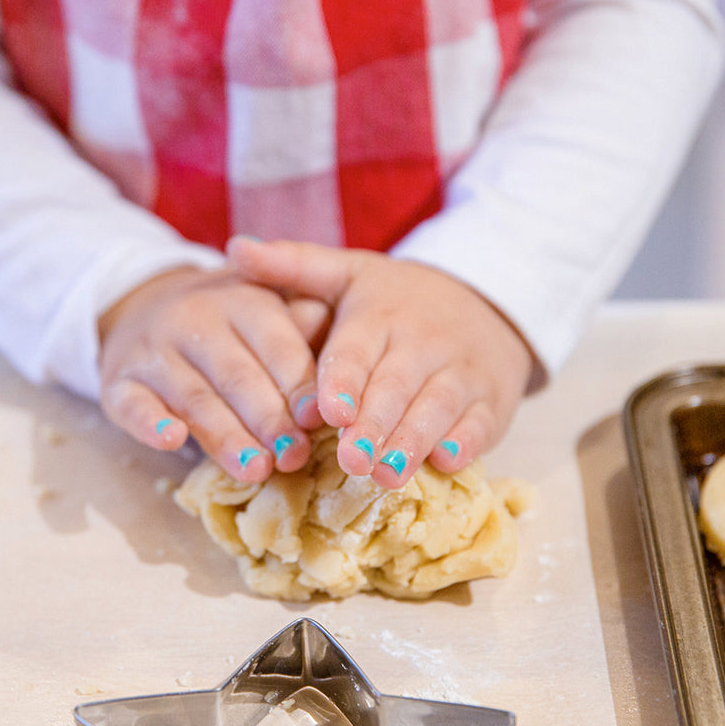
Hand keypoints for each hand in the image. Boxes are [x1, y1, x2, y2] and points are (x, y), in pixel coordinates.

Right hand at [98, 267, 323, 481]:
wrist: (143, 305)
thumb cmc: (228, 321)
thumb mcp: (266, 308)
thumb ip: (301, 322)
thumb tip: (331, 326)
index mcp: (242, 299)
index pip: (275, 343)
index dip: (298, 383)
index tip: (319, 419)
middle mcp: (195, 318)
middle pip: (237, 374)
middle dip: (268, 418)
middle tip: (295, 456)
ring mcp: (153, 351)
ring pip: (193, 396)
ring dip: (225, 435)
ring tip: (256, 470)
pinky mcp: (118, 382)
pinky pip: (133, 404)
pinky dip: (151, 422)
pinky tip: (171, 440)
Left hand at [227, 238, 534, 487]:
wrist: (486, 305)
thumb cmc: (399, 300)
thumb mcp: (350, 273)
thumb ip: (295, 266)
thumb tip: (234, 249)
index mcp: (380, 314)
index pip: (358, 349)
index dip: (344, 381)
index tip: (328, 411)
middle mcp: (422, 343)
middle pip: (396, 387)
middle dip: (374, 425)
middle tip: (350, 461)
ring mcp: (460, 373)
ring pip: (437, 408)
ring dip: (413, 441)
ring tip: (386, 476)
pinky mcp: (490, 403)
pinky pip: (480, 424)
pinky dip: (466, 442)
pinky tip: (447, 462)